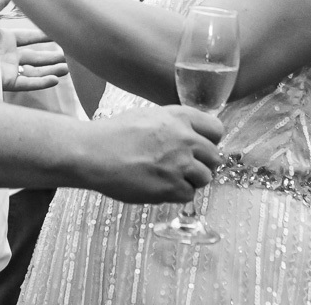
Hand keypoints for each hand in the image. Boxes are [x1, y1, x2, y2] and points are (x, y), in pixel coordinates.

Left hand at [0, 14, 68, 91]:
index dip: (42, 36)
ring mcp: (8, 70)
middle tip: (69, 56)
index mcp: (4, 40)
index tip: (58, 33)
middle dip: (51, 57)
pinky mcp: (6, 82)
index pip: (28, 37)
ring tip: (68, 69)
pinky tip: (56, 80)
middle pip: (34, 57)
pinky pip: (27, 84)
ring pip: (34, 72)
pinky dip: (42, 83)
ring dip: (51, 70)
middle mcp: (8, 56)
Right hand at [82, 106, 222, 203]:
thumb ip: (174, 124)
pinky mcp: (171, 187)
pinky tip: (160, 186)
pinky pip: (188, 194)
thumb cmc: (115, 134)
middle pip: (214, 157)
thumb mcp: (149, 116)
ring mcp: (179, 164)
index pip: (216, 130)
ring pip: (205, 178)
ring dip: (191, 180)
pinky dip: (177, 193)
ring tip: (170, 177)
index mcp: (180, 117)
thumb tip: (192, 136)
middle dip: (202, 163)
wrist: (93, 153)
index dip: (209, 140)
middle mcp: (184, 139)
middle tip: (184, 166)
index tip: (200, 147)